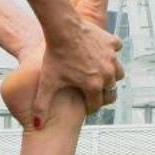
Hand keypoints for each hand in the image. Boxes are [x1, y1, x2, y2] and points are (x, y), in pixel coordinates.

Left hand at [3, 0, 122, 128]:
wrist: (62, 28)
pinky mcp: (112, 43)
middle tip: (91, 90)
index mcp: (93, 86)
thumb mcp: (47, 82)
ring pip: (118, 73)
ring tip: (99, 74)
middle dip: (101, 93)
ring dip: (111, 75)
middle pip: (110, 91)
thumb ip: (41, 105)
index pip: (95, 105)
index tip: (83, 106)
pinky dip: (111, 53)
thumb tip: (36, 126)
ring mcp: (111, 58)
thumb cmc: (54, 55)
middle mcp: (107, 74)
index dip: (88, 107)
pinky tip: (100, 52)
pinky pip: (116, 51)